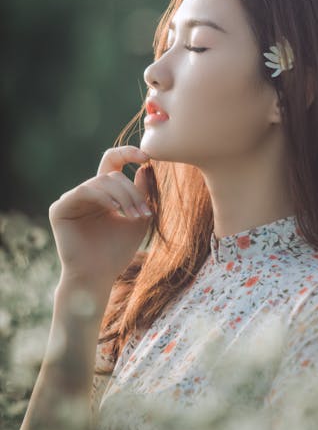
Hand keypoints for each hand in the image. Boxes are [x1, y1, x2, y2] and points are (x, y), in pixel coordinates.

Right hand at [48, 146, 152, 312]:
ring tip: (136, 216)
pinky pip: (84, 191)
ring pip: (100, 181)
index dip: (127, 153)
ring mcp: (71, 200)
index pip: (113, 162)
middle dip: (132, 192)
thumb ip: (142, 194)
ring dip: (123, 196)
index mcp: (103, 193)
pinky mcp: (59, 209)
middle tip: (145, 212)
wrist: (98, 276)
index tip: (146, 157)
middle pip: (111, 175)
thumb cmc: (117, 251)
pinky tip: (115, 209)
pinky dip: (102, 197)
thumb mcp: (138, 219)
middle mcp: (85, 193)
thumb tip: (145, 168)